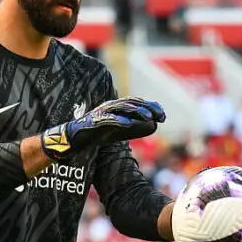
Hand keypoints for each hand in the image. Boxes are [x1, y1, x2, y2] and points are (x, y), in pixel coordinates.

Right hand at [40, 96, 165, 161]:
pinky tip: (130, 124)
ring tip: (149, 118)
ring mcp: (102, 112)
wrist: (77, 139)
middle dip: (147, 108)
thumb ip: (137, 128)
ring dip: (136, 112)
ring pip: (121, 108)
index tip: (164, 116)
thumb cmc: (100, 133)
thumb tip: (155, 126)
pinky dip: (119, 120)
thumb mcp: (122, 131)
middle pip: (132, 103)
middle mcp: (111, 106)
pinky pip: (108, 119)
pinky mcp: (95, 120)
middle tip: (161, 116)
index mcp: (118, 107)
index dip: (151, 107)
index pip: (137, 103)